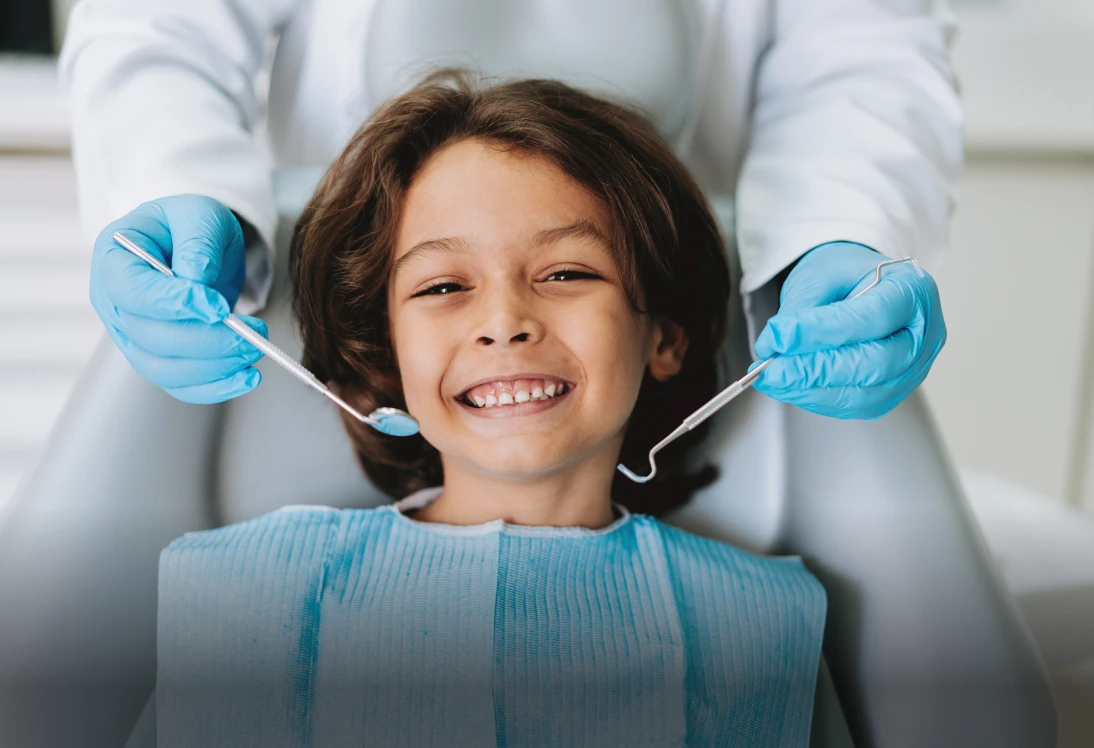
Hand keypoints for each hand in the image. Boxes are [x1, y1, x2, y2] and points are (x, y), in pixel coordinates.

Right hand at [90, 195, 267, 402]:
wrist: (196, 246)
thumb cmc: (191, 226)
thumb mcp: (199, 216)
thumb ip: (197, 244)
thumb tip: (197, 282)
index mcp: (113, 260)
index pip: (132, 292)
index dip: (173, 304)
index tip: (218, 306)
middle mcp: (114, 304)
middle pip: (150, 337)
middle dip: (207, 340)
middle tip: (253, 333)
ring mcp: (132, 337)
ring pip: (164, 369)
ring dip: (215, 367)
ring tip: (255, 350)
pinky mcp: (157, 359)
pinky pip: (180, 385)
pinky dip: (215, 388)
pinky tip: (248, 377)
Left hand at [751, 241, 945, 419]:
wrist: (861, 286)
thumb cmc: (846, 276)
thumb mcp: (820, 275)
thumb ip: (800, 311)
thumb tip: (775, 347)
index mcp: (913, 290)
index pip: (871, 317)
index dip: (821, 331)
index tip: (779, 335)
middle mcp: (924, 333)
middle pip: (874, 362)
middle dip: (816, 368)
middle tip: (771, 367)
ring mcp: (913, 368)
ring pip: (865, 392)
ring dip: (812, 389)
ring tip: (773, 379)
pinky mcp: (893, 392)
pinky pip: (856, 405)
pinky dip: (818, 399)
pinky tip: (791, 387)